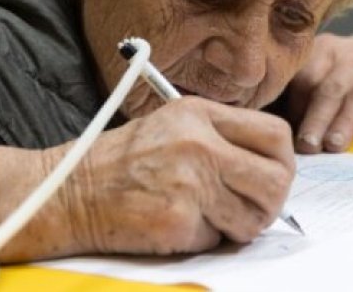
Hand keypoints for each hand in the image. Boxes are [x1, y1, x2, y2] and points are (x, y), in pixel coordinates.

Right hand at [0, 97, 294, 260]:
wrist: (69, 192)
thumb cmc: (121, 162)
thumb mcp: (171, 125)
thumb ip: (220, 137)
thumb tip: (273, 167)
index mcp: (200, 114)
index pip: (276, 135)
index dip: (283, 162)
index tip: (272, 176)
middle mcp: (199, 143)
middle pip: (277, 179)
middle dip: (271, 203)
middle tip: (252, 209)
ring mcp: (189, 182)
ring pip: (254, 217)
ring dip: (238, 226)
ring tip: (211, 217)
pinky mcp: (178, 219)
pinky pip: (218, 239)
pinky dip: (205, 239)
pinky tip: (178, 225)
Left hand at [287, 33, 352, 153]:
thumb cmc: (347, 71)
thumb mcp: (324, 67)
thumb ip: (301, 91)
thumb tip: (273, 127)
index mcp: (325, 51)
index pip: (304, 78)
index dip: (294, 107)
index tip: (285, 133)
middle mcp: (351, 59)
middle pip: (330, 89)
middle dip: (316, 118)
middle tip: (306, 145)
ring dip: (345, 122)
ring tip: (333, 146)